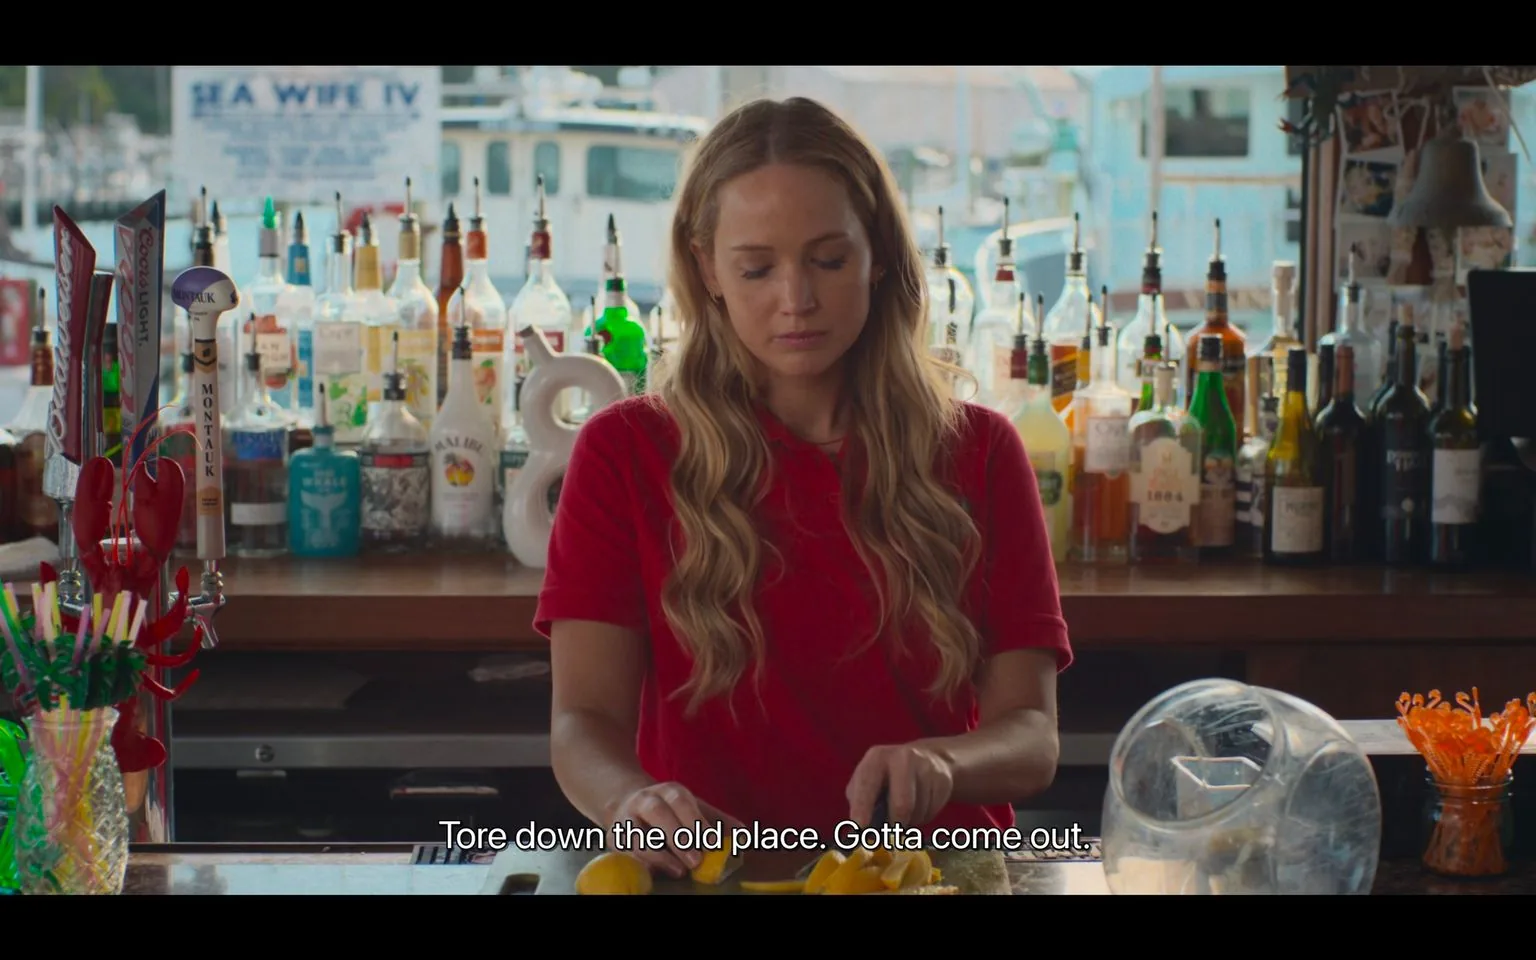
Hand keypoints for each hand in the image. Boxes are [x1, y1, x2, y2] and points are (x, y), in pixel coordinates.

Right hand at [609, 781, 743, 878]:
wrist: (624, 802)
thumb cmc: (667, 810)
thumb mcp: (692, 808)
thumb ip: (717, 821)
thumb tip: (743, 835)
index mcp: (668, 791)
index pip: (681, 801)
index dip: (696, 821)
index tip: (712, 843)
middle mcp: (645, 801)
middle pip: (658, 813)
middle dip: (678, 836)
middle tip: (696, 860)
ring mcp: (626, 819)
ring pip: (636, 834)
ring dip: (657, 855)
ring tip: (678, 871)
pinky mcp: (614, 839)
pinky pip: (623, 852)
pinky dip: (638, 864)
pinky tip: (653, 875)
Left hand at [846, 743, 954, 827]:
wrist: (927, 759)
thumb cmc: (889, 778)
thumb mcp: (868, 782)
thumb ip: (860, 801)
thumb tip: (859, 831)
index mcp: (876, 758)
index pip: (867, 784)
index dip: (862, 808)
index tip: (860, 828)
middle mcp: (901, 758)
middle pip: (902, 804)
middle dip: (896, 824)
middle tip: (891, 833)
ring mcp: (925, 767)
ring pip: (918, 812)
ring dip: (910, 821)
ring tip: (906, 810)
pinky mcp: (942, 779)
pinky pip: (932, 811)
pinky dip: (924, 816)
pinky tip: (920, 804)